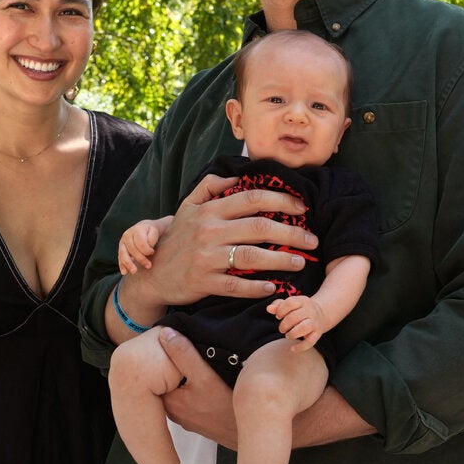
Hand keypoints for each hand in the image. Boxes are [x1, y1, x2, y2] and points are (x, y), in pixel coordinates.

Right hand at [118, 220, 162, 273]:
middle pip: (132, 249)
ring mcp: (123, 242)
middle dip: (141, 259)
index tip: (152, 252)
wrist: (145, 227)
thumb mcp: (154, 231)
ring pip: (124, 254)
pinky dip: (122, 265)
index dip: (146, 249)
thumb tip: (148, 247)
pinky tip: (124, 272)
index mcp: (137, 230)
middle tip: (149, 266)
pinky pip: (120, 258)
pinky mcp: (121, 249)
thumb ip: (151, 238)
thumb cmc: (151, 231)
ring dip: (129, 264)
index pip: (140, 242)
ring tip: (134, 271)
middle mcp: (128, 235)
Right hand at [123, 173, 316, 314]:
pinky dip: (256, 287)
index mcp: (209, 210)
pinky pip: (236, 284)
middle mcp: (208, 230)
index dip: (281, 200)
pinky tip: (273, 287)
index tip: (302, 207)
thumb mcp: (186, 207)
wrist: (152, 273)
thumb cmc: (176, 239)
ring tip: (300, 263)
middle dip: (291, 232)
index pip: (251, 198)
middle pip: (258, 227)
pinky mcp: (203, 282)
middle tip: (311, 240)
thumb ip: (209, 187)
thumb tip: (236, 176)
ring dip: (280, 260)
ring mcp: (205, 257)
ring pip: (251, 256)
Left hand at [157, 328, 237, 448]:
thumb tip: (165, 334)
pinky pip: (189, 399)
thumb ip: (183, 354)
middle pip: (168, 382)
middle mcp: (173, 412)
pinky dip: (193, 389)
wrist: (251, 432)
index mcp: (168, 401)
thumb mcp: (205, 376)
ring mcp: (186, 417)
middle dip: (173, 368)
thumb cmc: (227, 408)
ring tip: (197, 363)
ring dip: (185, 378)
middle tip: (185, 350)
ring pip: (179, 390)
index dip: (163, 357)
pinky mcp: (198, 420)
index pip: (156, 374)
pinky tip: (205, 382)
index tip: (172, 344)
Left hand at [267, 295, 326, 350]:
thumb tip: (268, 309)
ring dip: (292, 334)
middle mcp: (310, 310)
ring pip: (304, 327)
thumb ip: (278, 305)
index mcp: (302, 301)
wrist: (322, 314)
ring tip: (287, 336)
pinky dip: (300, 347)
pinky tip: (292, 349)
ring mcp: (315, 322)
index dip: (280, 310)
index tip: (278, 316)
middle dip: (284, 325)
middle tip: (281, 329)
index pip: (290, 303)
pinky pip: (310, 341)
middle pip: (294, 317)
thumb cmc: (300, 309)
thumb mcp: (291, 304)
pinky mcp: (318, 333)